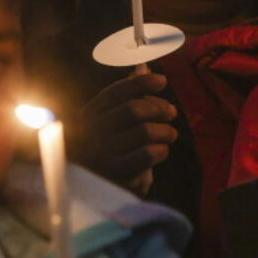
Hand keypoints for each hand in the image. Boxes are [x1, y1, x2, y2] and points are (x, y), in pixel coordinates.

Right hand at [70, 72, 178, 194]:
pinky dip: (161, 150)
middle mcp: (93, 132)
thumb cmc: (102, 148)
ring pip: (145, 132)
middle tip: (172, 112)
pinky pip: (147, 155)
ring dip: (165, 131)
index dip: (141, 83)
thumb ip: (125, 94)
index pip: (116, 92)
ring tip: (170, 134)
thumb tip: (143, 65)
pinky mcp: (116, 175)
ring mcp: (103, 154)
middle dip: (158, 108)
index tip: (162, 81)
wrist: (86, 191)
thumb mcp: (106, 120)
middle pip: (133, 110)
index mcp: (89, 114)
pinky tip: (161, 150)